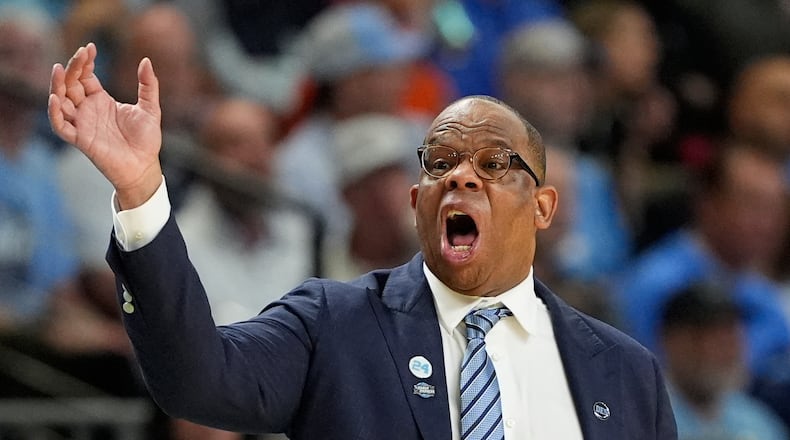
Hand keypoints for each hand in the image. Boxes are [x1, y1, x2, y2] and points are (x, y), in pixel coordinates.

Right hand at [48, 43, 162, 208]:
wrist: (144, 166)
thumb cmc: (146, 140)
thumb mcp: (150, 108)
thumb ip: (148, 85)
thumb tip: (146, 60)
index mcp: (101, 100)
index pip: (85, 77)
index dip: (84, 62)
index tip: (89, 48)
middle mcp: (88, 110)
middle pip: (71, 85)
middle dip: (72, 68)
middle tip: (80, 54)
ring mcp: (82, 124)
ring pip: (61, 101)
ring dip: (57, 85)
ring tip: (59, 69)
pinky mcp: (80, 139)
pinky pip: (61, 125)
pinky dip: (55, 112)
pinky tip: (56, 98)